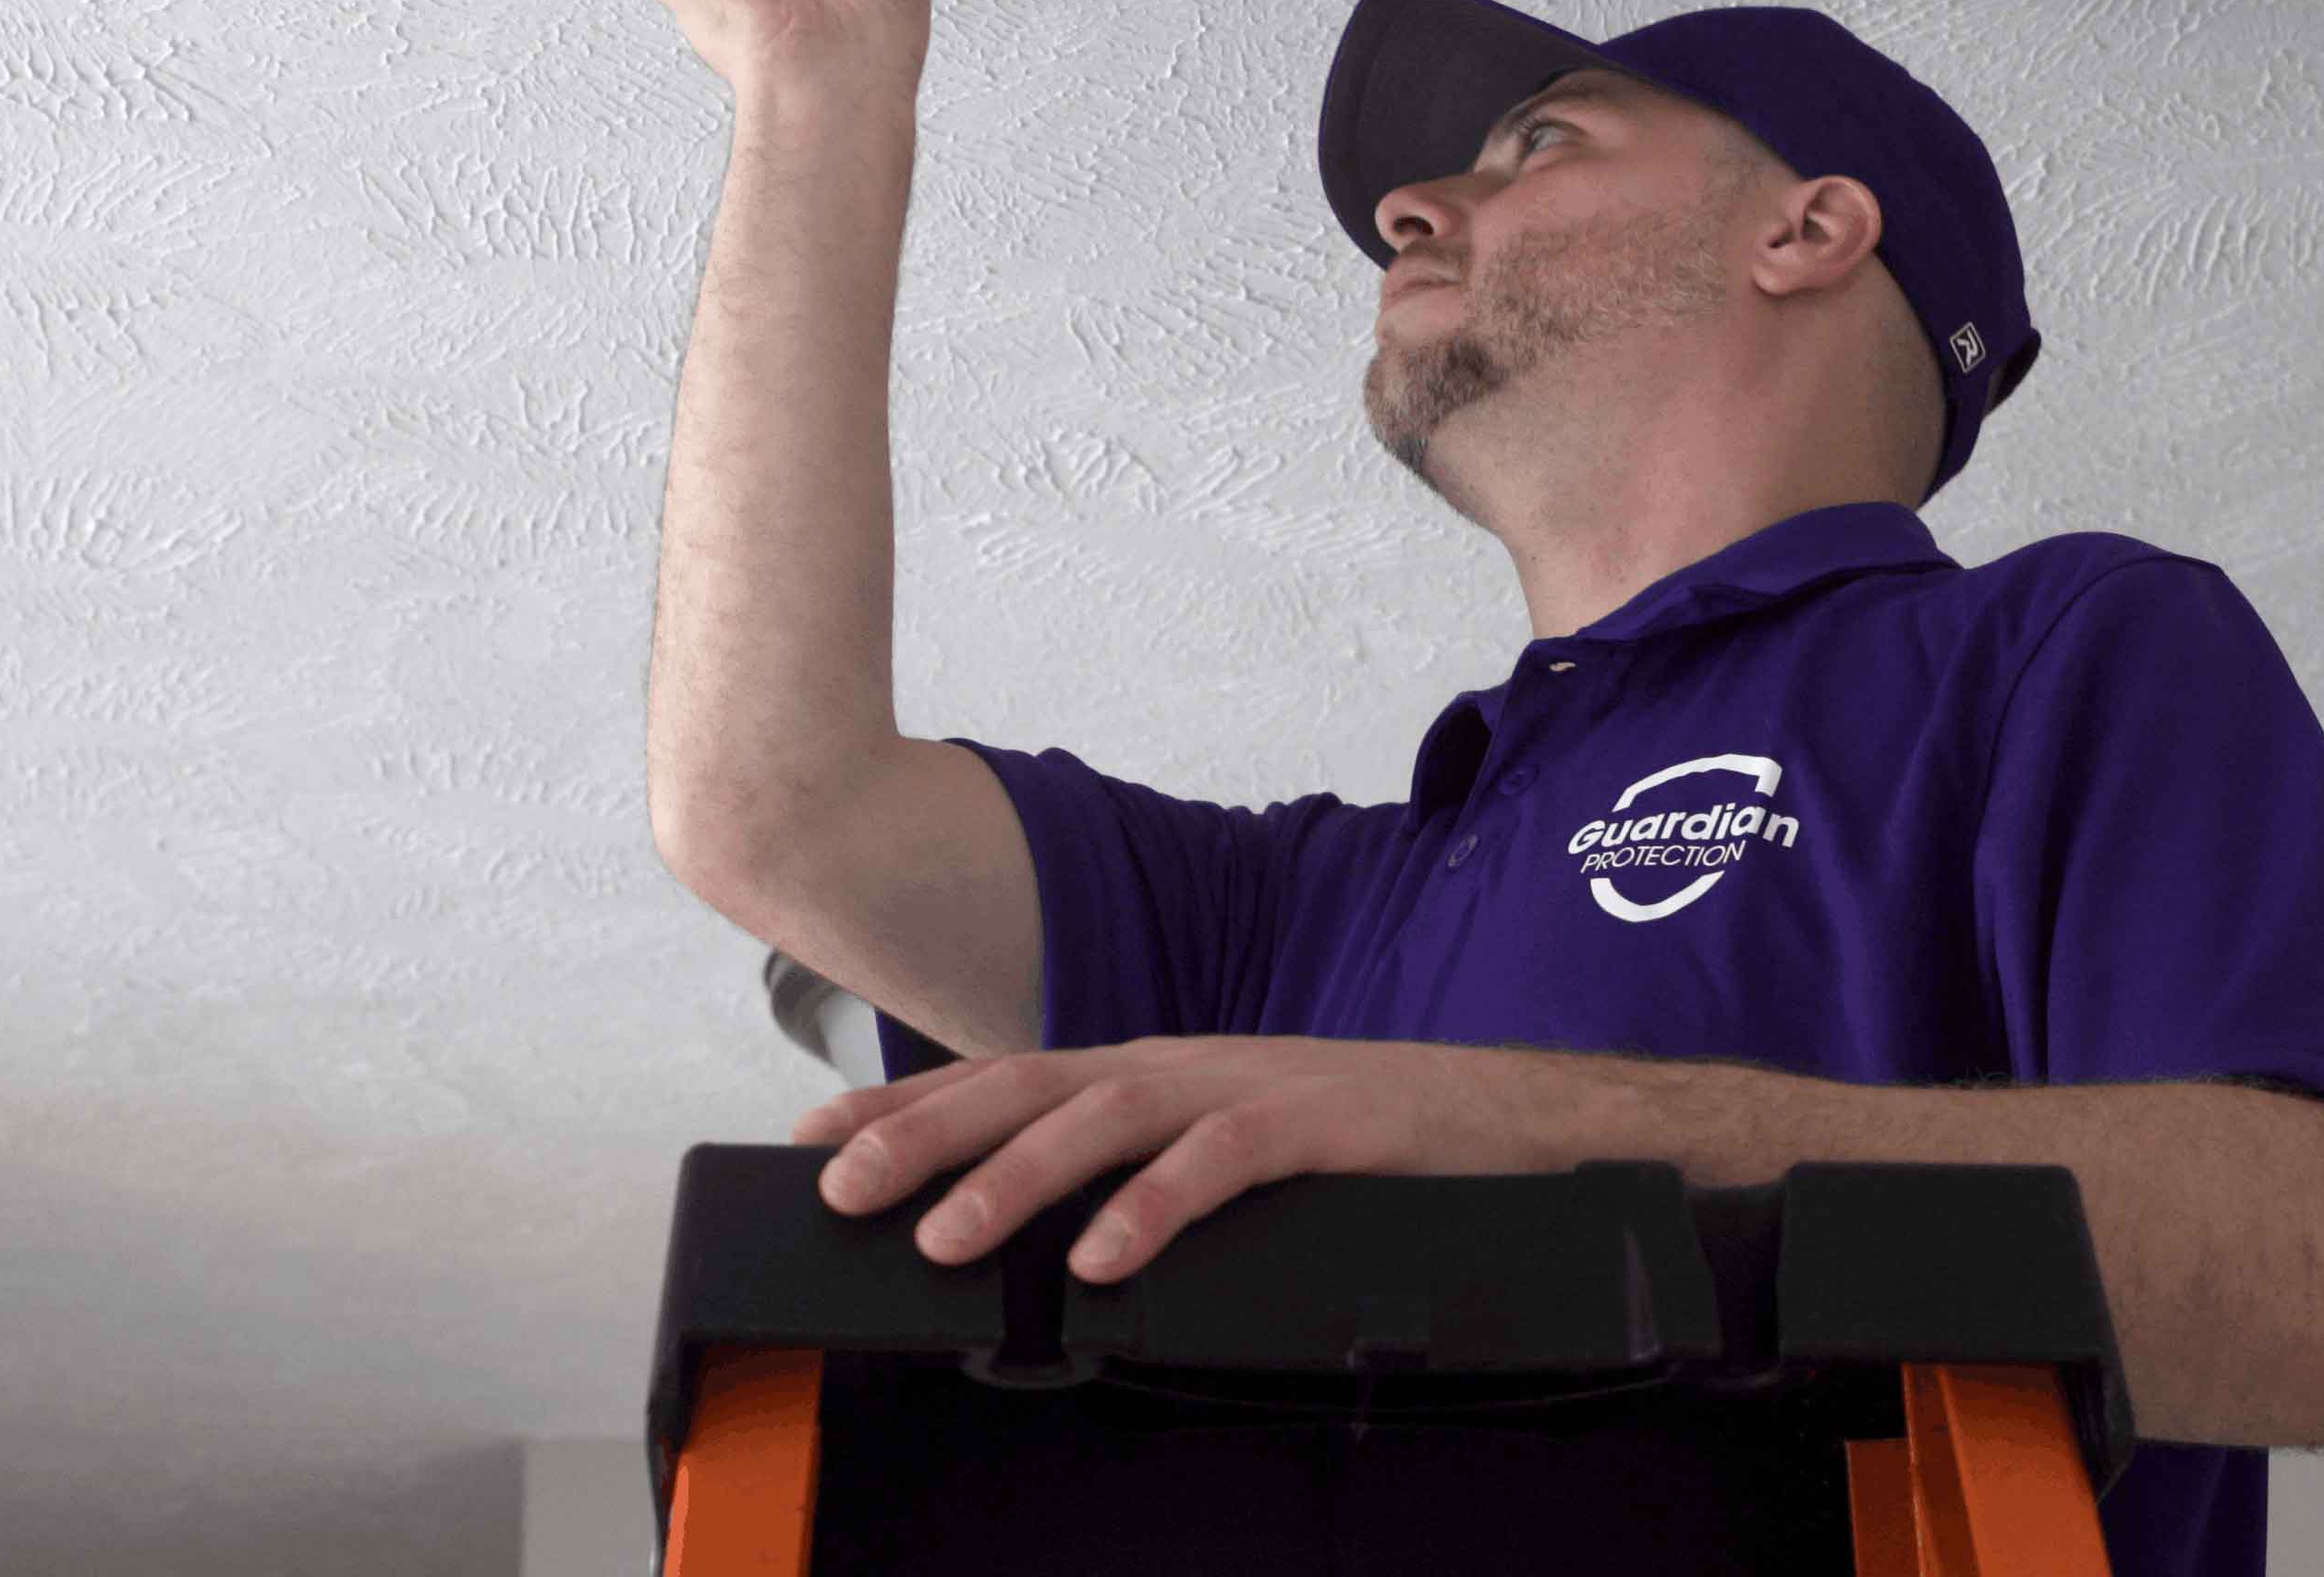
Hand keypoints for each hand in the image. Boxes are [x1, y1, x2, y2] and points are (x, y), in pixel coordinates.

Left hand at [786, 1035, 1639, 1281]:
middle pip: (1028, 1086)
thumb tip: (1043, 1232)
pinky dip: (1154, 1206)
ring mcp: (1246, 1087)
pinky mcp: (1318, 1124)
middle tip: (841, 1187)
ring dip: (1015, 1176)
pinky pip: (1220, 1161)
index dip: (905, 1105)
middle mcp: (1180, 1066)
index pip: (1004, 1080)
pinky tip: (1101, 1256)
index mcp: (1150, 1075)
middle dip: (924, 1134)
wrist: (1512, 1120)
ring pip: (1105, 1118)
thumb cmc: (1360, 1148)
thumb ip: (1139, 1175)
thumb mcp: (1225, 1154)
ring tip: (944, 1236)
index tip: (811, 1140)